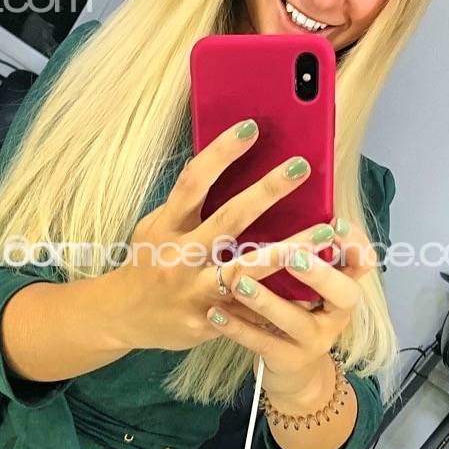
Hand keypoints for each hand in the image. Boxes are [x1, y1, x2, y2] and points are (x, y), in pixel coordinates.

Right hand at [111, 118, 338, 351]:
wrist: (122, 317)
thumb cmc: (147, 263)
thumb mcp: (156, 227)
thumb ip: (187, 206)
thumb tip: (230, 171)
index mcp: (166, 226)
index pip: (193, 181)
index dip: (221, 153)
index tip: (252, 127)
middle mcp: (179, 256)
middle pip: (228, 220)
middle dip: (267, 192)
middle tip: (300, 168)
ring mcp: (194, 290)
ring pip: (247, 268)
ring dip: (290, 249)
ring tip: (326, 232)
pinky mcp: (208, 320)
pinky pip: (250, 308)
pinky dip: (282, 296)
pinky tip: (314, 285)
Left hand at [206, 217, 379, 399]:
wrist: (292, 367)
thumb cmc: (293, 306)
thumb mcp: (303, 280)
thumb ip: (296, 247)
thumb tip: (273, 192)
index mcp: (343, 286)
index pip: (364, 262)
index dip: (355, 244)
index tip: (333, 223)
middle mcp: (337, 313)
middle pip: (343, 293)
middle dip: (318, 273)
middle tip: (291, 254)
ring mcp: (315, 340)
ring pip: (295, 320)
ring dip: (267, 301)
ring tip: (240, 284)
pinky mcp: (288, 359)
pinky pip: (262, 343)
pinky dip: (237, 328)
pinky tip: (215, 314)